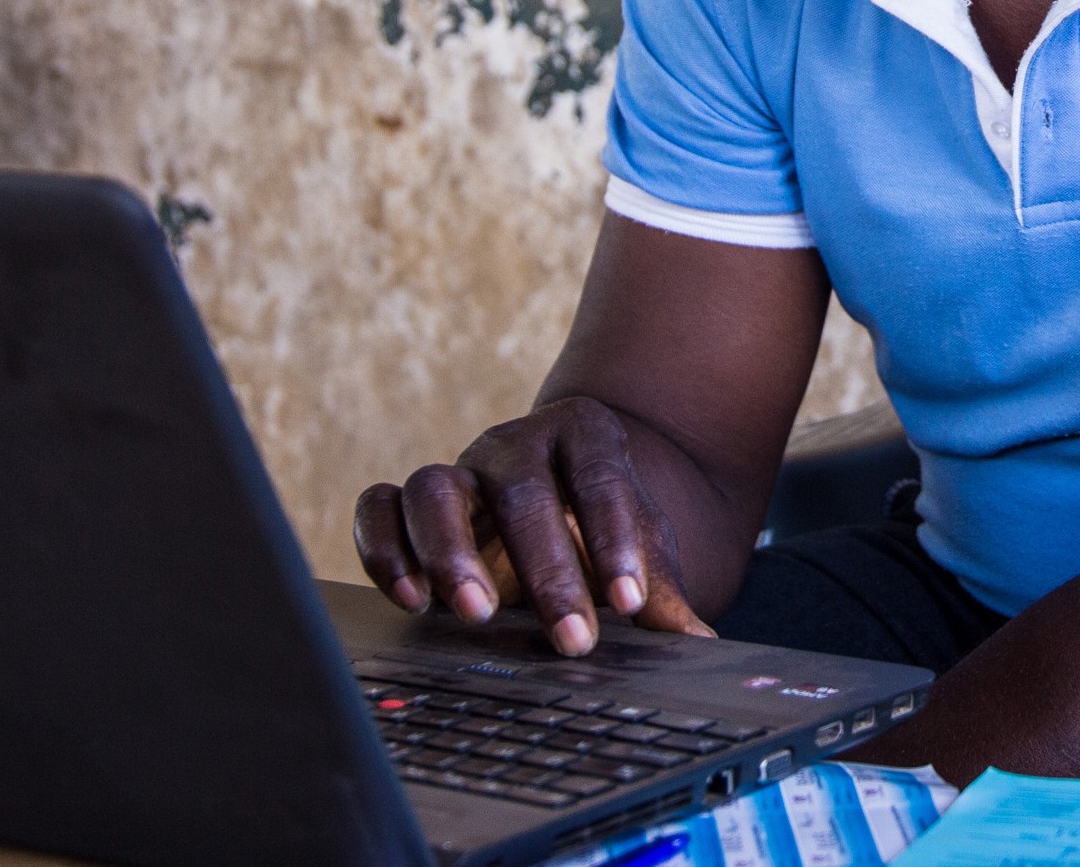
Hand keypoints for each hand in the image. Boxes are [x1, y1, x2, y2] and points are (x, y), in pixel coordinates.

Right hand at [354, 396, 717, 655]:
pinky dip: (383, 546)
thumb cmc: (603, 530)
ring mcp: (458, 470)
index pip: (601, 474)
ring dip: (449, 550)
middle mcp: (515, 444)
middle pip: (522, 491)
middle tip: (572, 639)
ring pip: (434, 486)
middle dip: (547, 569)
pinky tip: (410, 598)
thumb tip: (702, 644)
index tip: (631, 603)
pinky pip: (378, 506)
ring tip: (477, 613)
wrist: (560, 499)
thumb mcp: (641, 553)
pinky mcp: (409, 504)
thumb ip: (665, 595)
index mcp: (584, 435)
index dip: (615, 538)